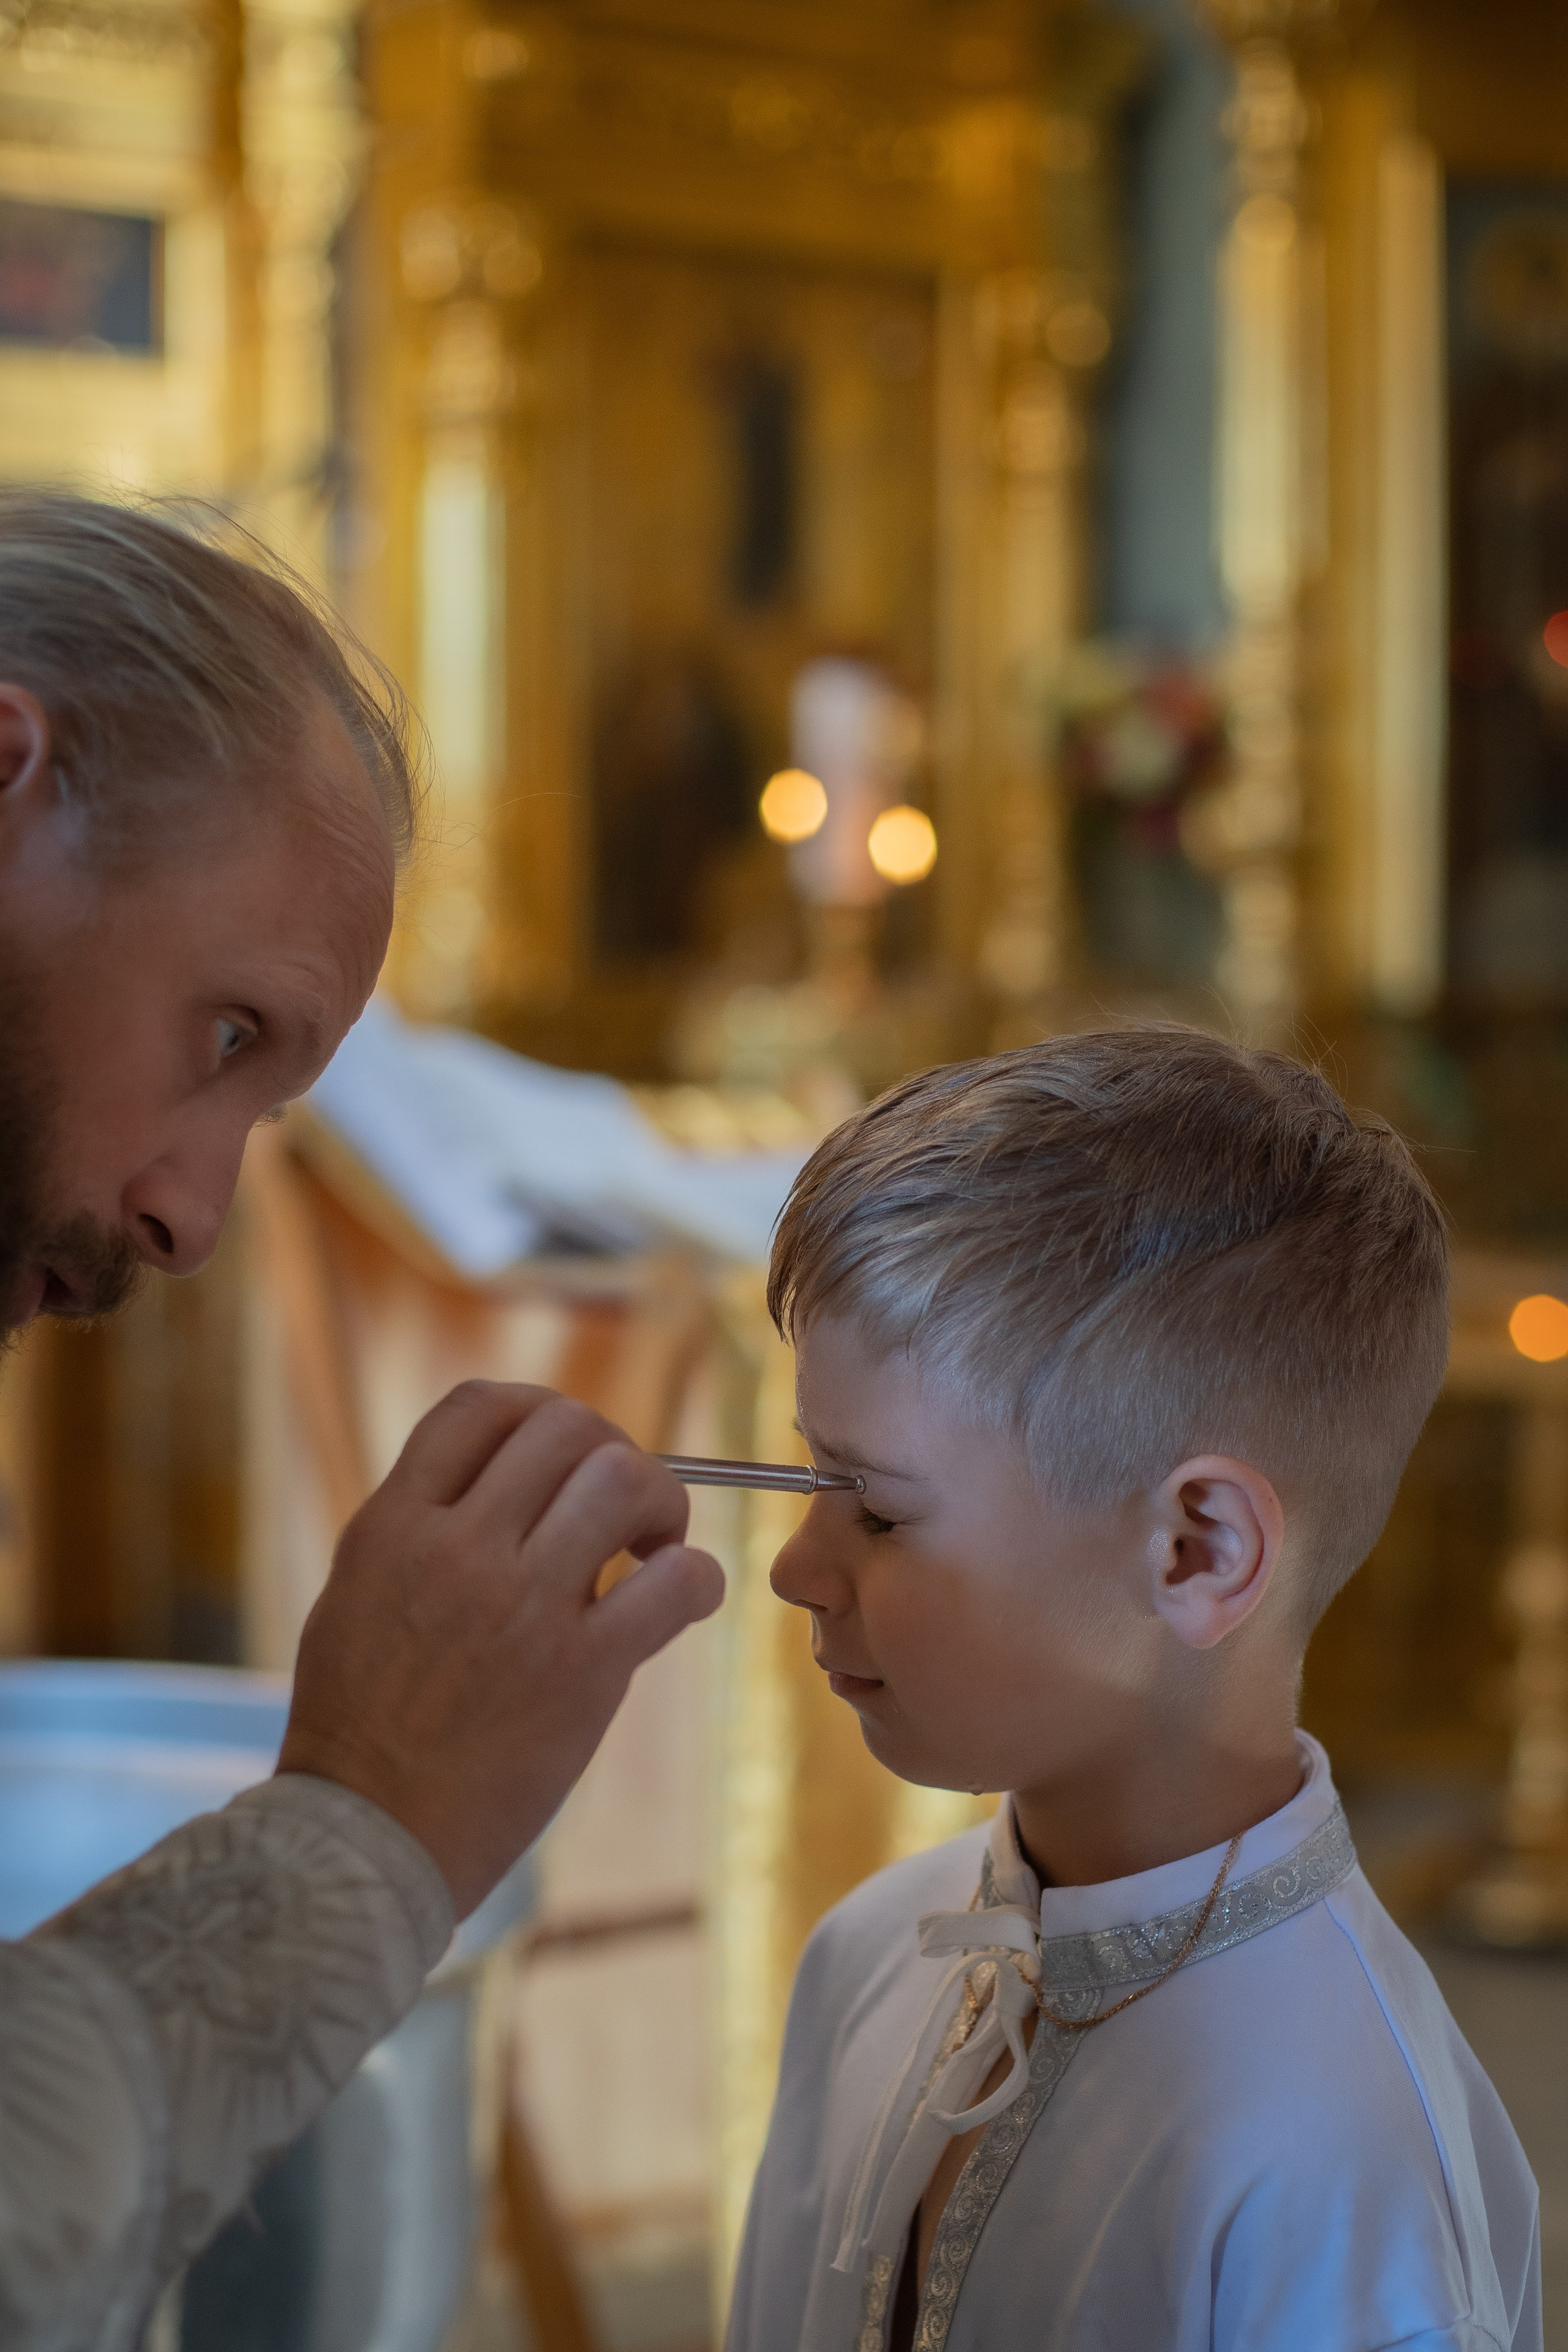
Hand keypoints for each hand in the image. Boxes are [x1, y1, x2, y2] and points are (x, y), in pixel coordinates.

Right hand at [277, 1382, 724, 1915]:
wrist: (365, 1838)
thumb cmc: (360, 1723)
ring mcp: (520, 1607)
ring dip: (659, 1502)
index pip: (480, 1406)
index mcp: (394, 1525)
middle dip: (611, 1451)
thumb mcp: (360, 1591)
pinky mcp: (579, 1673)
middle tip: (621, 1511)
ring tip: (651, 1548)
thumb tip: (516, 1485)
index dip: (539, 1413)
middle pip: (565, 1428)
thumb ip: (426, 1528)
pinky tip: (680, 1599)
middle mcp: (456, 1549)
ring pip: (622, 1480)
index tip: (563, 1458)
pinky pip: (674, 1583)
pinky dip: (695, 1579)